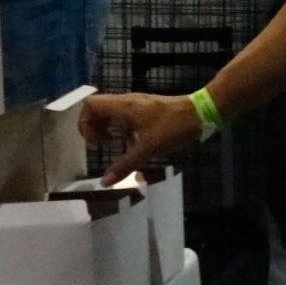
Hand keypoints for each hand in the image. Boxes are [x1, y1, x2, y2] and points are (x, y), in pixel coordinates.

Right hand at [80, 91, 199, 177]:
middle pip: (97, 108)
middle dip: (94, 127)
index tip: (96, 142)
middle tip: (101, 145)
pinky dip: (120, 128)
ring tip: (111, 145)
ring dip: (106, 128)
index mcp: (123, 106)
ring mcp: (137, 104)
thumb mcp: (147, 149)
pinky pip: (124, 116)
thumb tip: (105, 182)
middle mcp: (127, 102)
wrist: (200, 113)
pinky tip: (129, 143)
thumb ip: (125, 165)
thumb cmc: (173, 128)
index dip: (85, 123)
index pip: (90, 105)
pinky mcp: (146, 109)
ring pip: (111, 112)